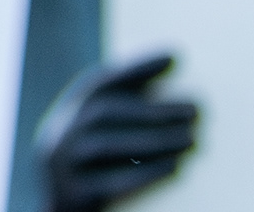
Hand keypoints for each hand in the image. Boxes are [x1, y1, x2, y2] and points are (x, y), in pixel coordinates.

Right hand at [35, 51, 198, 210]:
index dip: (135, 68)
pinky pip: (109, 182)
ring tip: (193, 139)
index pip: (98, 83)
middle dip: (151, 108)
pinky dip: (143, 172)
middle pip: (103, 113)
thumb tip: (172, 72)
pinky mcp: (73, 197)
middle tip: (196, 109)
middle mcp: (56, 136)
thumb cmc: (94, 180)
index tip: (176, 56)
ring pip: (106, 145)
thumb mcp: (97, 144)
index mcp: (65, 118)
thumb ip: (125, 117)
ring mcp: (60, 167)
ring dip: (153, 139)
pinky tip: (175, 167)